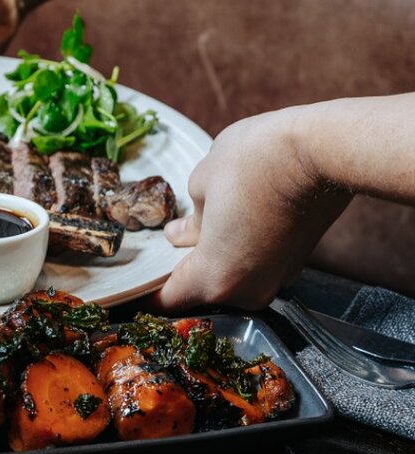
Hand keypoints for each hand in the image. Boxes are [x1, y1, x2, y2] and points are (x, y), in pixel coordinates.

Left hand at [154, 107, 352, 310]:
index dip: (144, 293)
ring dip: (211, 260)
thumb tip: (179, 234)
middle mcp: (245, 290)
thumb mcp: (201, 184)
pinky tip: (232, 223)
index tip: (130, 286)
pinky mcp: (295, 263)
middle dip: (179, 272)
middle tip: (159, 249)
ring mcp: (275, 279)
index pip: (167, 301)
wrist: (324, 151)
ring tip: (198, 228)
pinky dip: (239, 252)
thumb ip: (187, 221)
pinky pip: (254, 267)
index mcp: (213, 279)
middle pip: (199, 292)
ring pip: (229, 279)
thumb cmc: (254, 163)